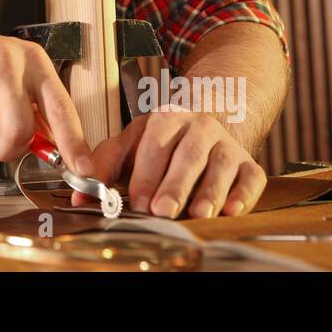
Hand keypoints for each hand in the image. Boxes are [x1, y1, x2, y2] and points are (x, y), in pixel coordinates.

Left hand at [73, 111, 264, 217]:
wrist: (205, 127)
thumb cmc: (161, 144)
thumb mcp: (130, 146)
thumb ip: (104, 167)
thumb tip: (80, 196)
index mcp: (166, 119)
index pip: (154, 145)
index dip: (145, 175)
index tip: (136, 201)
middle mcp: (199, 127)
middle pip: (188, 155)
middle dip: (175, 185)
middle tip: (162, 210)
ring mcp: (226, 144)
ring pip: (220, 165)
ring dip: (209, 191)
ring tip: (198, 213)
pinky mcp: (248, 163)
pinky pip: (251, 177)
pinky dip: (243, 194)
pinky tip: (231, 210)